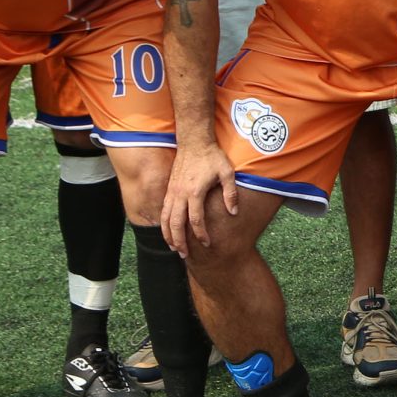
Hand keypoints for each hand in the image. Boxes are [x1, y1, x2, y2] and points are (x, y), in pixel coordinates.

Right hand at [162, 139, 238, 254]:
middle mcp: (180, 193)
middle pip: (176, 224)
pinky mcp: (169, 189)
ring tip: (174, 247)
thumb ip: (230, 193)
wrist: (194, 141)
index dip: (201, 234)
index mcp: (195, 191)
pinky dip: (163, 224)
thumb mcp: (227, 172)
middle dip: (179, 241)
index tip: (207, 243)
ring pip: (165, 219)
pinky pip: (163, 210)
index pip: (195, 220)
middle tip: (184, 254)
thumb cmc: (212, 156)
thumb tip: (233, 212)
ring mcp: (172, 191)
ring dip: (169, 235)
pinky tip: (168, 232)